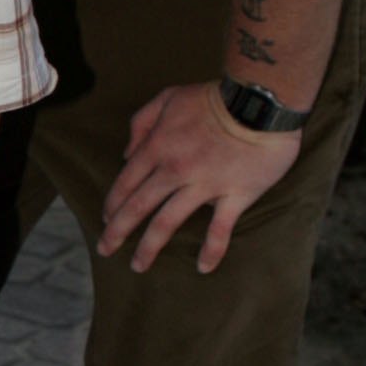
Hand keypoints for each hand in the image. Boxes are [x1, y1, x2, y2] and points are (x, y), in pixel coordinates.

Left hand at [98, 81, 299, 274]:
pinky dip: (211, 250)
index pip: (126, 183)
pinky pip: (219, 229)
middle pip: (138, 207)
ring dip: (150, 247)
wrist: (260, 102)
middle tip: (106, 249)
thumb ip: (142, 123)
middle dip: (118, 231)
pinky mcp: (234, 195)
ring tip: (138, 266)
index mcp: (157, 148)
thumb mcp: (168, 98)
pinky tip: (203, 268)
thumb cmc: (213, 98)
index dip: (112, 204)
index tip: (105, 219)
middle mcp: (174, 170)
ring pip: (168, 222)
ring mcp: (204, 185)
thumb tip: (127, 153)